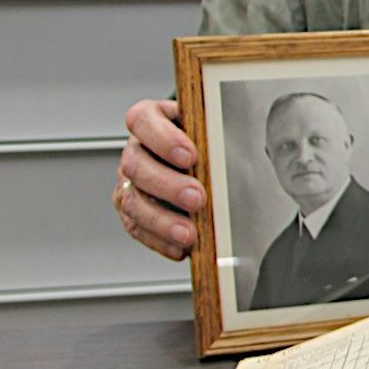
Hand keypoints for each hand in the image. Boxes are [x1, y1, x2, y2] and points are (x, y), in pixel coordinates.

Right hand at [116, 98, 204, 260]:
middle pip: (137, 166)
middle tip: (197, 198)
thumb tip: (239, 150)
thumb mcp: (211, 129)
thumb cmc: (207, 139)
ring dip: (161, 220)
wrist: (203, 156)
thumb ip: (213, 136)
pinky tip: (180, 248)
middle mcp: (136, 150)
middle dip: (168, 185)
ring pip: (132, 200)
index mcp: (150, 120)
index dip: (163, 139)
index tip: (190, 155)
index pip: (142, 120)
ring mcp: (129, 181)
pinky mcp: (132, 209)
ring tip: (189, 233)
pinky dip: (159, 240)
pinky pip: (137, 227)